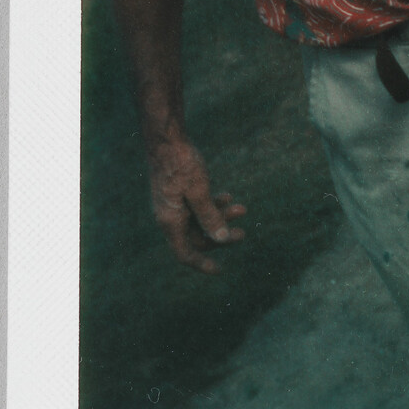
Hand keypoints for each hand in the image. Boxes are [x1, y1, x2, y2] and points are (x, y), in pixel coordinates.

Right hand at [147, 136, 246, 273]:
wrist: (165, 138)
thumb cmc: (181, 164)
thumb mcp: (199, 192)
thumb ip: (210, 217)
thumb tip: (222, 240)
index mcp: (170, 221)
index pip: (185, 253)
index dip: (202, 263)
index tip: (219, 270)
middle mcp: (169, 217)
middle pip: (197, 237)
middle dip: (220, 235)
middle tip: (243, 233)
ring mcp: (173, 205)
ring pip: (200, 220)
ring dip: (220, 216)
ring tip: (243, 209)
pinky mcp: (178, 193)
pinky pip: (197, 206)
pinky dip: (212, 204)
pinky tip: (228, 197)